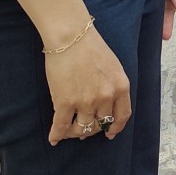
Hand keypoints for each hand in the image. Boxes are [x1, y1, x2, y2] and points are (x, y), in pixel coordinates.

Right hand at [46, 26, 131, 143]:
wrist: (70, 36)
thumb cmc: (91, 47)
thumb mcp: (113, 67)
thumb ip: (113, 86)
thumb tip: (107, 103)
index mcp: (120, 87)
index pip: (122, 116)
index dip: (115, 128)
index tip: (109, 133)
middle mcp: (105, 97)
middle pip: (100, 124)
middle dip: (92, 130)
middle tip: (84, 130)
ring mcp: (85, 102)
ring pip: (82, 128)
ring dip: (74, 133)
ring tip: (68, 131)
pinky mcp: (64, 102)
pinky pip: (61, 126)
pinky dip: (57, 135)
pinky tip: (53, 138)